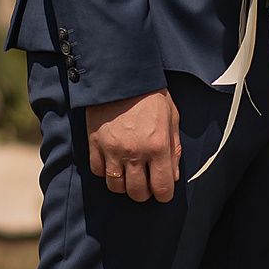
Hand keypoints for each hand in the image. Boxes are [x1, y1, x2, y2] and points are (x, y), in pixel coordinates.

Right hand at [86, 88, 180, 202]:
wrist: (120, 75)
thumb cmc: (150, 95)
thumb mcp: (172, 118)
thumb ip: (174, 149)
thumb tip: (173, 175)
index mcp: (158, 146)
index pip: (162, 188)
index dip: (164, 194)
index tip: (163, 191)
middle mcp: (135, 152)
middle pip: (137, 192)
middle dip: (144, 192)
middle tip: (146, 183)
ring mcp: (112, 149)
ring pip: (116, 186)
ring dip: (124, 184)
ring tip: (128, 174)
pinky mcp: (95, 143)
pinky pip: (98, 171)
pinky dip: (105, 171)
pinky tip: (113, 162)